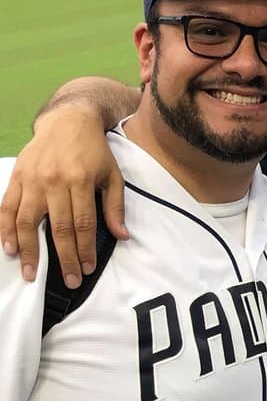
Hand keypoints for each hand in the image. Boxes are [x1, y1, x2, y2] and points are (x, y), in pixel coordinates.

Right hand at [0, 105, 127, 287]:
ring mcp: (33, 180)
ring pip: (28, 221)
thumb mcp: (113, 174)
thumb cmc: (94, 150)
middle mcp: (55, 181)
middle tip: (68, 280)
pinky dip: (6, 229)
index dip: (85, 249)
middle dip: (63, 257)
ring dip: (29, 250)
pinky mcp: (17, 177)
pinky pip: (8, 208)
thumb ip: (116, 206)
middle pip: (57, 227)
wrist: (68, 120)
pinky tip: (9, 248)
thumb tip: (122, 235)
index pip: (83, 223)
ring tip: (31, 273)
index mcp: (82, 180)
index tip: (86, 269)